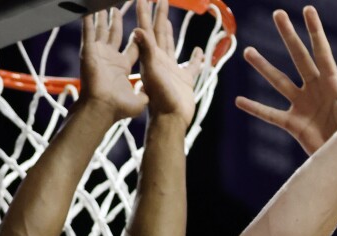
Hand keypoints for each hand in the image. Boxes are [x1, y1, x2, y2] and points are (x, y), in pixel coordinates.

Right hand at [79, 9, 146, 119]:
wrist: (103, 108)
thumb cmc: (119, 108)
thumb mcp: (139, 101)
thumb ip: (145, 94)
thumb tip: (150, 95)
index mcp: (123, 66)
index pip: (133, 47)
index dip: (138, 37)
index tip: (141, 27)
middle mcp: (110, 58)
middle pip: (114, 34)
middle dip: (115, 21)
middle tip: (116, 8)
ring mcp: (98, 54)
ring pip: (100, 30)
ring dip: (101, 17)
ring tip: (103, 5)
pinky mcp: (89, 51)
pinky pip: (88, 32)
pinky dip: (87, 21)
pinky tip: (88, 10)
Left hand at [135, 0, 205, 123]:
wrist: (170, 120)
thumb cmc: (160, 99)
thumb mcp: (151, 72)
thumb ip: (146, 51)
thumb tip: (137, 29)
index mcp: (152, 56)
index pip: (147, 29)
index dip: (145, 12)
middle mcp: (161, 60)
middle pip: (159, 32)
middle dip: (158, 14)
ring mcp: (173, 69)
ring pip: (171, 45)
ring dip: (169, 31)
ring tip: (168, 19)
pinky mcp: (185, 79)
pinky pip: (192, 65)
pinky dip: (197, 58)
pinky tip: (199, 51)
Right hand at [234, 7, 336, 154]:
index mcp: (333, 84)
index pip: (322, 51)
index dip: (315, 31)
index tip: (307, 10)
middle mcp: (315, 90)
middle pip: (298, 57)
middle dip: (288, 36)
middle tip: (277, 14)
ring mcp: (302, 106)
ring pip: (278, 82)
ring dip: (263, 67)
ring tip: (248, 51)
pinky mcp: (293, 125)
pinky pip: (270, 114)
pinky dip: (255, 108)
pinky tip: (239, 101)